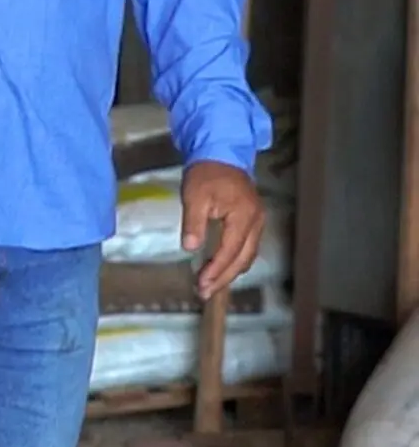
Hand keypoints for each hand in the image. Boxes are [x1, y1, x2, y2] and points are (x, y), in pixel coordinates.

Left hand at [182, 160, 265, 298]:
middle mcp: (256, 222)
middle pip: (243, 259)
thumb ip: (193, 223)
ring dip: (230, 272)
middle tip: (205, 292)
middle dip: (224, 278)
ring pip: (248, 255)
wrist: (221, 154)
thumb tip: (190, 248)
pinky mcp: (253, 220)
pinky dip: (235, 260)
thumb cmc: (207, 174)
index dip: (217, 270)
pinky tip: (222, 267)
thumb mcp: (194, 196)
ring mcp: (257, 222)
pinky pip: (247, 247)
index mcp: (243, 216)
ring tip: (211, 285)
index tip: (202, 284)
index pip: (231, 251)